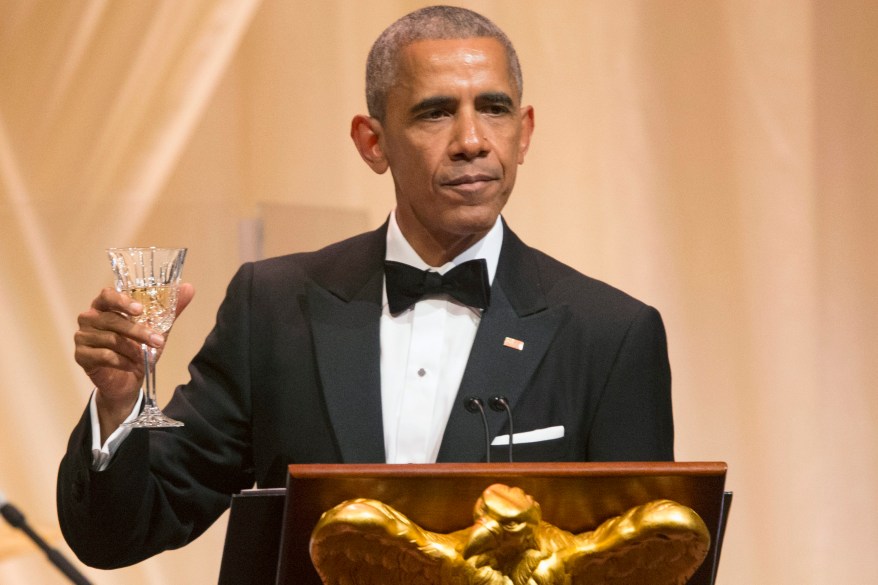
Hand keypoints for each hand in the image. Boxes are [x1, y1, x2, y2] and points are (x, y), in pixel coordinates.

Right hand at [74, 283, 194, 440]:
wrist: (128, 380)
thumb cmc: (139, 349)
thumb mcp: (158, 328)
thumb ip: (171, 308)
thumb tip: (189, 288)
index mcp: (105, 306)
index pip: (106, 295)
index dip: (122, 301)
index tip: (140, 310)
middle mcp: (90, 317)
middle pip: (112, 320)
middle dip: (138, 331)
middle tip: (158, 341)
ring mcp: (82, 336)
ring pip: (110, 339)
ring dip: (133, 349)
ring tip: (145, 356)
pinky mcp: (81, 355)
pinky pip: (103, 356)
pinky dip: (122, 361)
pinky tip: (133, 365)